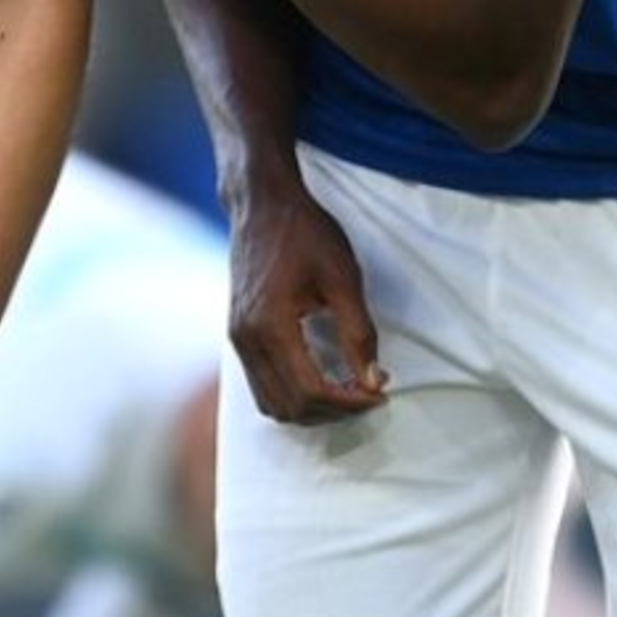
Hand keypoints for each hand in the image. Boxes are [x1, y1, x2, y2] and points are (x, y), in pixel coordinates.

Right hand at [227, 186, 388, 424]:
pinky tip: (320, 377)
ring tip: (346, 390)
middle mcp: (246, 339)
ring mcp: (237, 338)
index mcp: (271, 325)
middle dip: (333, 412)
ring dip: (311, 409)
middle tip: (367, 393)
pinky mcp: (238, 334)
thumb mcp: (342, 278)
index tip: (379, 392)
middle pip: (289, 408)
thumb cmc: (303, 233)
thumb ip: (358, 333)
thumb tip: (373, 380)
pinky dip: (292, 394)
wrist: (261, 204)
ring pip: (271, 404)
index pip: (310, 392)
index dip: (350, 402)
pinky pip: (261, 385)